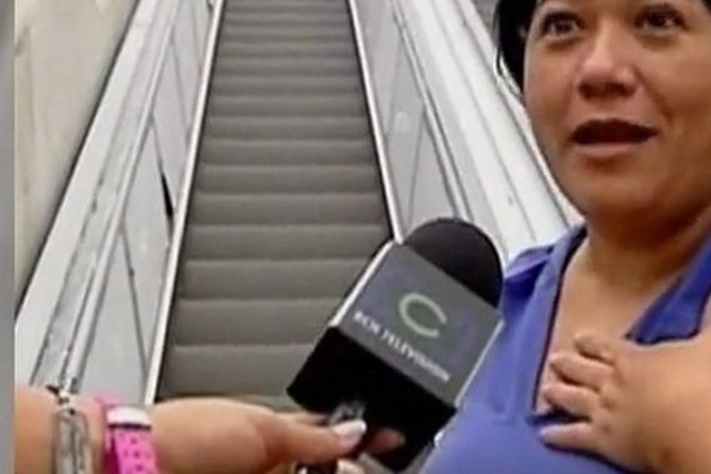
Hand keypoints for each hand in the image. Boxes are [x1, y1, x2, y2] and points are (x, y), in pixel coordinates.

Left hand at [150, 398, 400, 473]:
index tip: (393, 440)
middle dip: (350, 468)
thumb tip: (356, 428)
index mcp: (272, 432)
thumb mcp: (261, 427)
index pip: (330, 435)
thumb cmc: (182, 434)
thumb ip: (313, 433)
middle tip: (376, 465)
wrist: (131, 466)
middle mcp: (265, 463)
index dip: (363, 438)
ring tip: (355, 472)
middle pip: (323, 468)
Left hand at [540, 276, 710, 471]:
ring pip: (573, 399)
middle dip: (569, 363)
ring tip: (546, 389)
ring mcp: (605, 410)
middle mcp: (613, 381)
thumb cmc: (703, 385)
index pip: (607, 346)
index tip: (579, 337)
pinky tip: (545, 434)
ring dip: (559, 393)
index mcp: (634, 358)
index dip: (592, 342)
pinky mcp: (604, 440)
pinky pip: (575, 436)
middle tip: (555, 359)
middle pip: (584, 370)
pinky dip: (558, 435)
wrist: (691, 427)